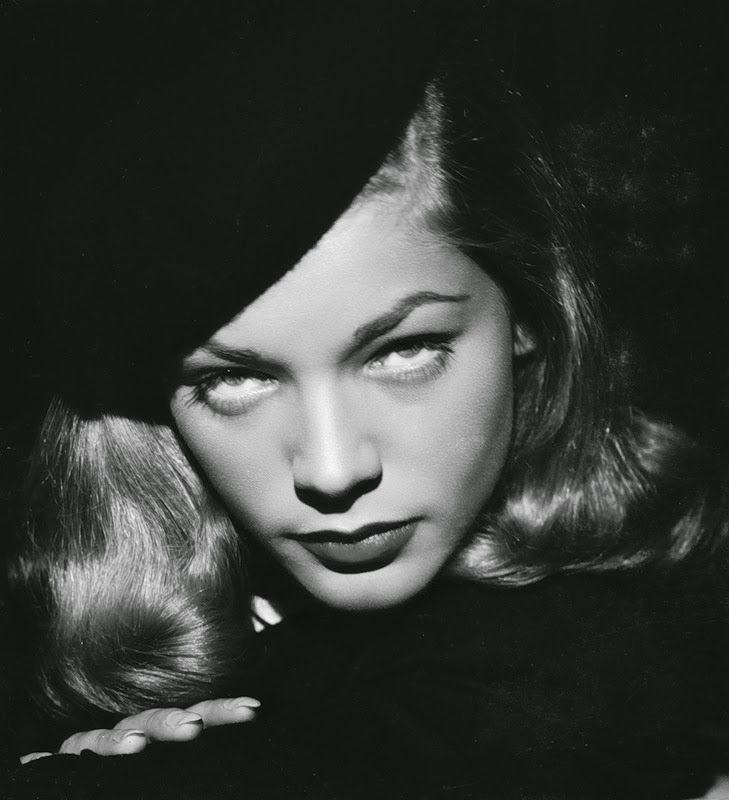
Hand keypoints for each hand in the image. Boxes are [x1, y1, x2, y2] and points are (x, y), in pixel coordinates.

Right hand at [20, 696, 259, 762]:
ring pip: (109, 737)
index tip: (253, 710)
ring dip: (119, 741)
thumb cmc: (154, 769)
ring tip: (134, 746)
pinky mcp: (69, 759)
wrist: (91, 775)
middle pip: (156, 720)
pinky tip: (39, 763)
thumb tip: (257, 731)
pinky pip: (66, 757)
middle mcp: (136, 732)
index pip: (199, 716)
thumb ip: (207, 759)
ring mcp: (101, 744)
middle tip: (195, 727)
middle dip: (174, 722)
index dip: (224, 711)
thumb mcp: (181, 764)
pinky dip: (51, 763)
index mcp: (169, 732)